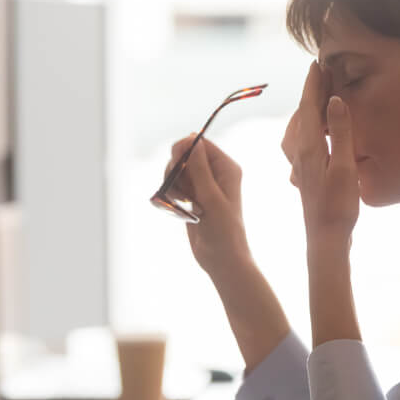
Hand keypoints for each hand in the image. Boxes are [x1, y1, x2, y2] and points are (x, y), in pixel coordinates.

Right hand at [164, 135, 250, 276]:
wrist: (222, 259)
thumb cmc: (224, 231)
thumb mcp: (211, 198)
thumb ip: (200, 169)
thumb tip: (192, 140)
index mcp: (226, 168)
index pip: (201, 144)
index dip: (184, 149)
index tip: (176, 165)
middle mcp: (215, 174)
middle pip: (185, 155)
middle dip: (176, 169)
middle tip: (180, 190)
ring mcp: (203, 185)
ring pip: (177, 171)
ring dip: (173, 184)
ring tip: (181, 202)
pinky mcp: (193, 198)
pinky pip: (175, 186)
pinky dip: (172, 194)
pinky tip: (179, 208)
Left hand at [281, 62, 359, 250]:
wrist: (325, 237)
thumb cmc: (338, 206)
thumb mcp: (345, 167)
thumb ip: (341, 132)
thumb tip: (334, 99)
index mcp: (309, 147)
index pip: (309, 106)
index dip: (313, 83)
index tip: (317, 63)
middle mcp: (299, 152)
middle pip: (302, 114)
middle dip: (311, 92)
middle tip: (323, 73)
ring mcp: (300, 164)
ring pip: (298, 128)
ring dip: (307, 109)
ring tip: (319, 97)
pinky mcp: (304, 174)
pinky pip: (299, 141)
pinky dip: (306, 127)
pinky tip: (313, 132)